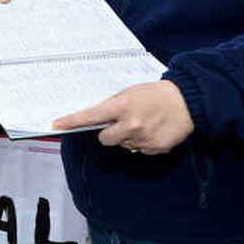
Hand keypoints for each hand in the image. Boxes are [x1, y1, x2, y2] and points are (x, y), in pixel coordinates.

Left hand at [52, 80, 193, 154]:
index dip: (72, 121)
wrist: (187, 101)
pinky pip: (139, 150)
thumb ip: (113, 107)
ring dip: (128, 138)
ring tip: (143, 123)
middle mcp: (131, 124)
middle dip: (109, 133)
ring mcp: (143, 139)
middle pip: (104, 139)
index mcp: (122, 106)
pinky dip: (142, 143)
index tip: (57, 125)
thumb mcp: (129, 93)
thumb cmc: (155, 94)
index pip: (90, 116)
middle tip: (121, 123)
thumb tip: (98, 121)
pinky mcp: (155, 148)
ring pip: (123, 145)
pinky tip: (153, 131)